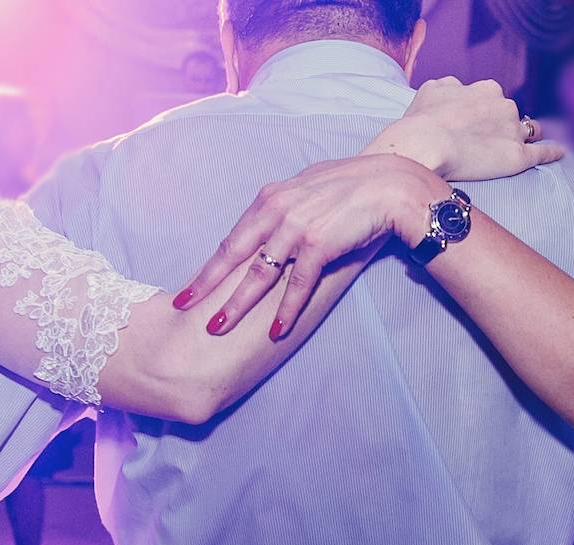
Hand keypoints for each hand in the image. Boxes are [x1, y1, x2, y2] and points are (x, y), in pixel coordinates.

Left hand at [177, 154, 448, 339]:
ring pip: (259, 274)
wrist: (390, 186)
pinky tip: (276, 330)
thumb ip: (284, 209)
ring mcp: (297, 228)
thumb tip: (269, 227)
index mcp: (270, 199)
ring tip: (218, 327)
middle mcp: (278, 211)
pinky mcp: (319, 245)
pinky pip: (297, 284)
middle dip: (207, 285)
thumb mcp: (308, 190)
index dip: (209, 267)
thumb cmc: (353, 189)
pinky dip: (286, 310)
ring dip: (237, 304)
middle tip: (183, 307)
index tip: (189, 289)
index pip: (232, 239)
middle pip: (234, 255)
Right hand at [368, 77, 565, 182]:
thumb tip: (454, 89)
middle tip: (489, 140)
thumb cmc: (421, 120)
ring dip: (527, 135)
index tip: (476, 122)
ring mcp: (512, 131)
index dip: (485, 111)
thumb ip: (449, 88)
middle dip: (504, 123)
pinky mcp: (517, 157)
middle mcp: (504, 105)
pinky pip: (542, 152)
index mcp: (486, 89)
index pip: (493, 98)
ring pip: (529, 130)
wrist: (423, 144)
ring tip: (524, 143)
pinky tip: (560, 152)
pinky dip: (553, 151)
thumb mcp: (431, 90)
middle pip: (511, 114)